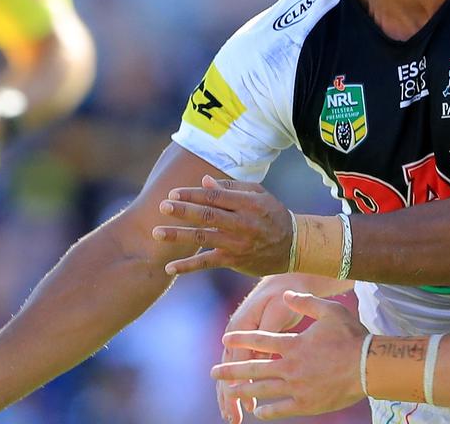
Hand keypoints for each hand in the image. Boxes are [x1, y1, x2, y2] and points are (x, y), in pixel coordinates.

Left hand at [152, 176, 292, 276]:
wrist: (293, 246)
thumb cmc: (271, 214)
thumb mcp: (258, 194)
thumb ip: (231, 187)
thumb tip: (204, 181)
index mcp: (249, 203)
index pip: (216, 196)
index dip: (193, 194)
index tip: (173, 193)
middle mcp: (243, 223)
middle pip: (208, 216)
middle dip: (183, 211)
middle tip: (162, 207)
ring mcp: (238, 244)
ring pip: (204, 238)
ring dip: (178, 236)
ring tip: (156, 233)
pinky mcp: (234, 260)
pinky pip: (207, 263)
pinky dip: (187, 266)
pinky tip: (169, 268)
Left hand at [212, 292, 366, 420]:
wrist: (369, 366)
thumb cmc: (351, 336)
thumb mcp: (330, 311)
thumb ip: (306, 302)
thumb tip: (286, 295)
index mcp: (293, 344)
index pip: (260, 341)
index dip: (241, 340)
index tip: (224, 341)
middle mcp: (290, 366)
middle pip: (254, 368)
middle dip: (231, 370)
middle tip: (213, 372)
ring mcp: (297, 387)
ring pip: (263, 390)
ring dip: (244, 391)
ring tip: (228, 392)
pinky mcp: (307, 403)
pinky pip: (281, 409)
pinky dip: (268, 411)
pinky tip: (258, 412)